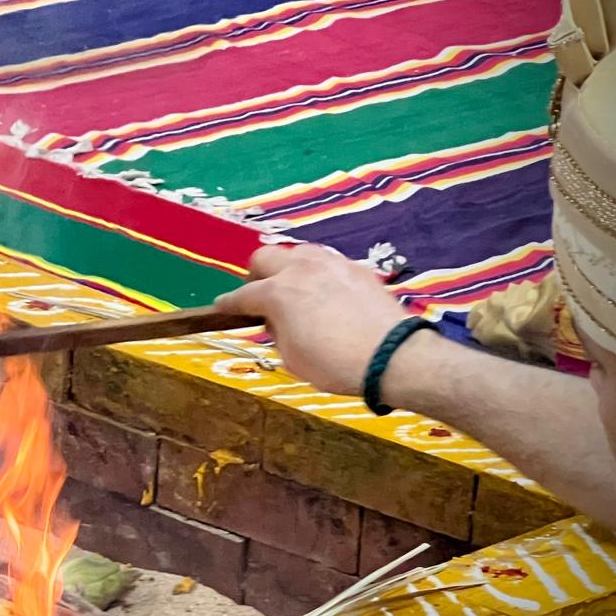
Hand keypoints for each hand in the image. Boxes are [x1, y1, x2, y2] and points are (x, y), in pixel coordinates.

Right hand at [215, 244, 406, 394]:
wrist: (393, 356)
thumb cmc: (335, 364)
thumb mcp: (292, 357)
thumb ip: (277, 331)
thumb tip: (276, 319)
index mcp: (278, 292)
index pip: (242, 295)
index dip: (228, 304)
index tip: (222, 308)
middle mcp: (300, 269)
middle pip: (264, 256)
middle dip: (255, 275)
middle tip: (260, 295)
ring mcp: (331, 264)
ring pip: (297, 252)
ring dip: (288, 267)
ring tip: (295, 289)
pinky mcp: (357, 268)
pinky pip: (328, 262)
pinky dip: (319, 274)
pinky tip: (327, 293)